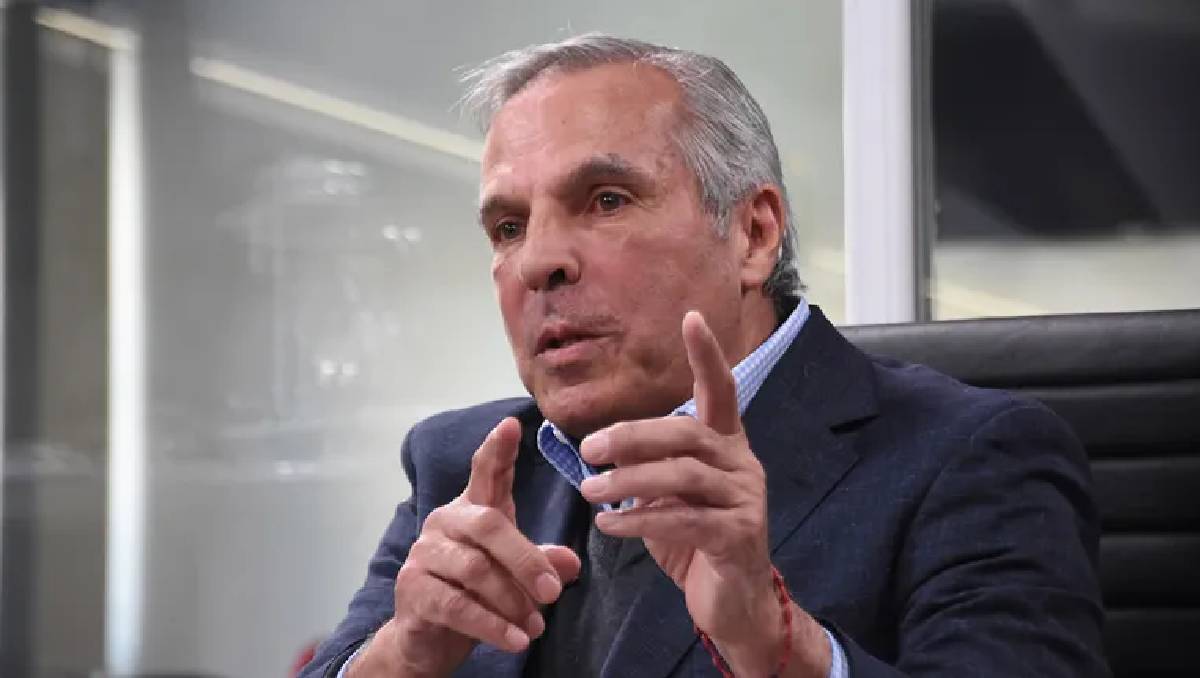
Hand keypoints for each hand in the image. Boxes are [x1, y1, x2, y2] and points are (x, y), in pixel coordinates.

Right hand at [349, 418, 580, 677]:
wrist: (428, 639)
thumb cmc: (475, 594)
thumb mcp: (514, 576)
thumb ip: (540, 562)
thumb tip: (570, 563)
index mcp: (472, 510)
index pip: (484, 472)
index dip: (497, 449)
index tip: (511, 425)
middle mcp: (444, 523)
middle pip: (489, 525)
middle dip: (526, 560)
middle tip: (553, 593)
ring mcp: (424, 554)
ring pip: (475, 569)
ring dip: (512, 601)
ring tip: (536, 626)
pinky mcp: (413, 590)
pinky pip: (457, 605)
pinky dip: (492, 626)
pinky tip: (516, 640)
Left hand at [579, 311, 828, 676]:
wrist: (734, 606)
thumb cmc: (696, 543)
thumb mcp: (668, 498)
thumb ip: (647, 469)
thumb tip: (598, 450)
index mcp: (726, 447)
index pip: (721, 391)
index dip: (707, 355)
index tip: (691, 316)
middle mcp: (742, 465)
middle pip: (687, 433)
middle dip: (633, 436)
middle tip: (589, 449)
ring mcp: (746, 500)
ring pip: (684, 475)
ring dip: (629, 480)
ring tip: (589, 490)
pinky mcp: (740, 537)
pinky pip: (684, 520)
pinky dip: (640, 520)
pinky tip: (609, 525)